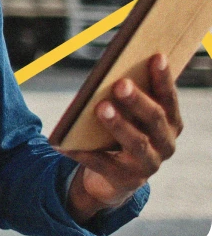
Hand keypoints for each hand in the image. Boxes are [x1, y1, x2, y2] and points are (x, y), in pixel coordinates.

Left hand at [64, 53, 182, 222]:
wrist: (116, 176)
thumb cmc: (124, 132)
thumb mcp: (131, 115)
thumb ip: (130, 96)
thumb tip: (112, 70)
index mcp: (171, 124)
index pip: (169, 99)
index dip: (164, 79)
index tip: (156, 56)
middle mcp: (165, 144)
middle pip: (154, 119)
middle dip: (138, 100)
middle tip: (120, 84)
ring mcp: (147, 165)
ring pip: (136, 143)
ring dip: (118, 124)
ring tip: (100, 107)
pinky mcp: (124, 179)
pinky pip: (101, 164)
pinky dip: (83, 153)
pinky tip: (65, 143)